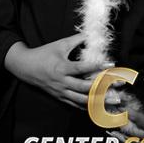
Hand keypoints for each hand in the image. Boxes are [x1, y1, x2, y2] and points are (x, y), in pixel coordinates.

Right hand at [4, 34, 118, 109]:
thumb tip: (90, 34)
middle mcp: (62, 82)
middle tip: (118, 89)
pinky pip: (74, 105)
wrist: (26, 68)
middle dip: (102, 89)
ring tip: (113, 101)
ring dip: (98, 101)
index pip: (82, 68)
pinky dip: (87, 107)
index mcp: (62, 68)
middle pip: (84, 88)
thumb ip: (76, 40)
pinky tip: (99, 108)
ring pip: (81, 100)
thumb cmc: (44, 54)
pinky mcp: (59, 97)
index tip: (111, 64)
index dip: (97, 66)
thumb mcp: (59, 44)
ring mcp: (61, 92)